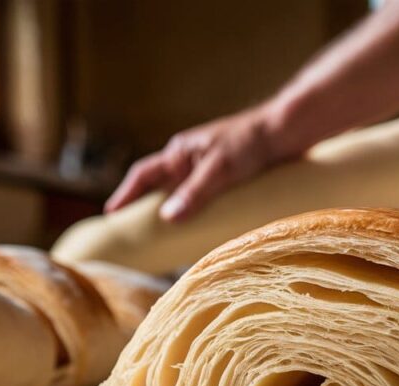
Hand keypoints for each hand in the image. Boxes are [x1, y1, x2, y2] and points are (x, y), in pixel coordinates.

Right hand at [104, 105, 296, 221]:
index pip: (143, 176)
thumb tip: (167, 218)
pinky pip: (204, 200)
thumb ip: (194, 192)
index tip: (111, 216)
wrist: (287, 132)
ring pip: (182, 196)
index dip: (125, 195)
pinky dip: (197, 215)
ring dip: (174, 214)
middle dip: (146, 210)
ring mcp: (207, 169)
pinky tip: (201, 232)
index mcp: (180, 152)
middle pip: (159, 188)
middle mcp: (189, 160)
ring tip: (166, 241)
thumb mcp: (219, 169)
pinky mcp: (227, 178)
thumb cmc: (251, 142)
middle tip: (135, 236)